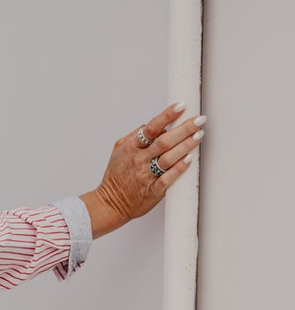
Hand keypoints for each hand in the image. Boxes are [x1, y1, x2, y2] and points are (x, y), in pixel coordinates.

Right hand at [80, 103, 205, 238]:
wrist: (109, 204)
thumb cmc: (116, 177)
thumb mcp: (119, 151)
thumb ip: (135, 136)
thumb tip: (155, 125)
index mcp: (131, 148)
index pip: (151, 128)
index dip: (167, 116)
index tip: (181, 106)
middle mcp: (139, 160)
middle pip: (164, 141)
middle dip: (184, 129)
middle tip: (199, 120)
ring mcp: (146, 176)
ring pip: (169, 158)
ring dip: (186, 146)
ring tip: (199, 136)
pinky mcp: (153, 191)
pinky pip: (168, 179)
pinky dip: (179, 169)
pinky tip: (189, 160)